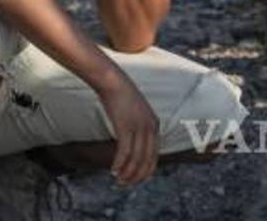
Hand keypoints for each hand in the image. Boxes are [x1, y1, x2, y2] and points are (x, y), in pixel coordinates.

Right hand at [98, 71, 158, 186]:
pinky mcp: (126, 127)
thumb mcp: (136, 112)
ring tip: (118, 180)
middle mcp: (151, 128)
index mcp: (155, 125)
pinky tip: (113, 170)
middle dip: (136, 176)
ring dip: (127, 173)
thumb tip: (133, 143)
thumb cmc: (120, 95)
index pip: (154, 156)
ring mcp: (139, 127)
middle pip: (146, 161)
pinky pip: (125, 152)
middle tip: (124, 184)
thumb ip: (139, 126)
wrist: (111, 80)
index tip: (135, 179)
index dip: (145, 171)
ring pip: (136, 159)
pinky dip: (119, 164)